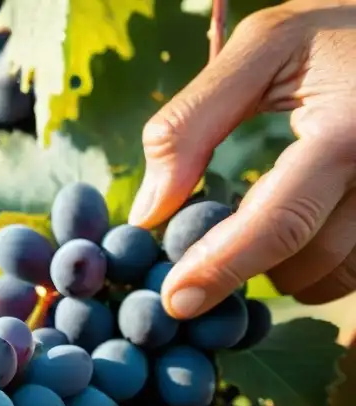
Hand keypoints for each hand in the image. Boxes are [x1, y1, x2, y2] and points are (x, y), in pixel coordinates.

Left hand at [128, 0, 355, 318]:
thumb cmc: (342, 27)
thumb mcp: (265, 47)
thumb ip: (194, 122)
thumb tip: (148, 212)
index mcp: (349, 132)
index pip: (279, 223)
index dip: (221, 269)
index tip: (176, 301)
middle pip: (307, 263)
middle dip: (248, 265)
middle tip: (207, 240)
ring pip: (336, 277)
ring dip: (288, 267)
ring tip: (264, 215)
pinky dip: (320, 259)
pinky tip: (304, 220)